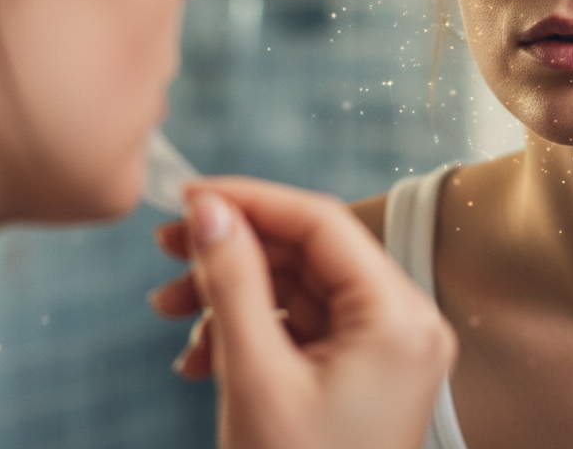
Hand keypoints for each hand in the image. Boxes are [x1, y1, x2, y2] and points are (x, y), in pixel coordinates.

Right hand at [148, 177, 455, 448]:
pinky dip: (249, 331)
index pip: (322, 222)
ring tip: (168, 311)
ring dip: (231, 294)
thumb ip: (232, 282)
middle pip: (308, 254)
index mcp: (399, 318)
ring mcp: (385, 350)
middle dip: (233, 251)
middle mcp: (404, 324)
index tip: (190, 194)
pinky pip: (301, 328)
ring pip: (298, 290)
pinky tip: (199, 354)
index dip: (251, 199)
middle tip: (168, 247)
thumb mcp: (255, 377)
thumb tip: (208, 209)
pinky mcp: (361, 373)